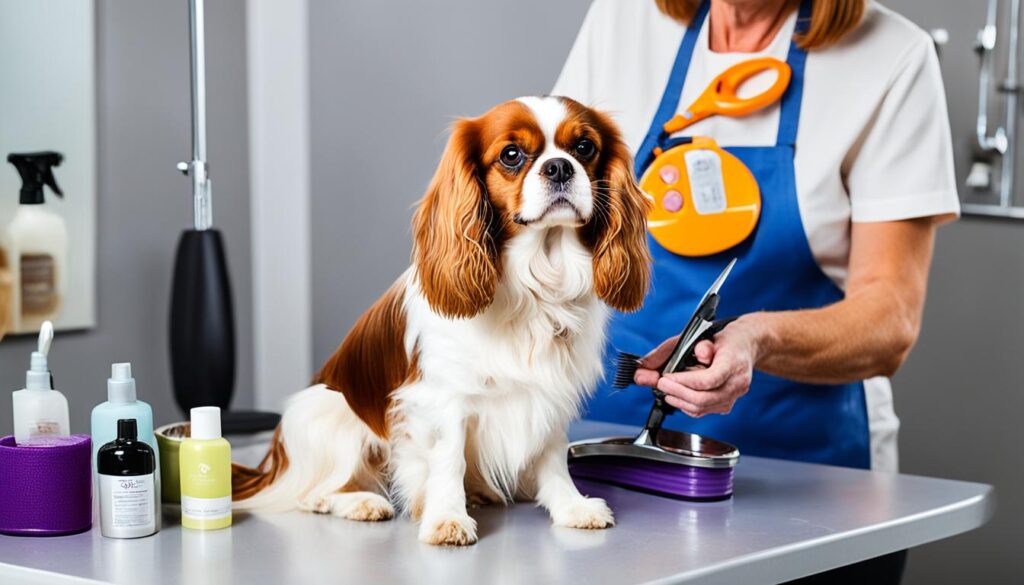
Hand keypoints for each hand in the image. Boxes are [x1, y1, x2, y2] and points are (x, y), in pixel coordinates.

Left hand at [633, 318, 762, 417]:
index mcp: (733, 362)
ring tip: (665, 390)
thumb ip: (670, 350)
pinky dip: (687, 406)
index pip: (708, 380)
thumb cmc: (723, 338)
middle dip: (677, 393)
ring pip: (703, 408)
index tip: (665, 377)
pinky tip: (677, 396)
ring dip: (679, 401)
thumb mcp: (697, 335)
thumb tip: (644, 366)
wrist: (748, 344)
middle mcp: (738, 382)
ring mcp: (735, 395)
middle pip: (703, 399)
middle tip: (660, 384)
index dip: (683, 381)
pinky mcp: (729, 404)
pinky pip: (705, 411)